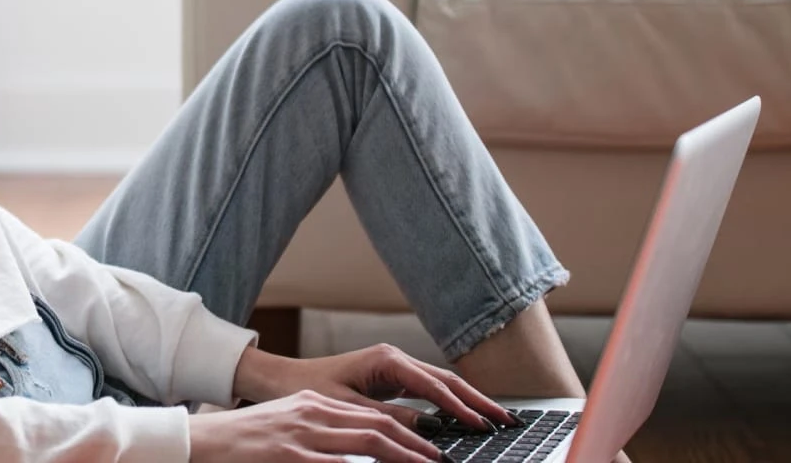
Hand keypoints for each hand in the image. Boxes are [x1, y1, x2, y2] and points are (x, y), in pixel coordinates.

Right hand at [187, 389, 441, 462]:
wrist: (199, 442)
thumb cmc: (242, 442)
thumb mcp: (284, 427)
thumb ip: (318, 434)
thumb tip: (354, 452)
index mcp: (312, 405)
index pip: (370, 415)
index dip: (405, 431)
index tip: (428, 447)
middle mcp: (311, 414)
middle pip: (376, 425)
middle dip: (414, 444)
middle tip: (439, 459)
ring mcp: (302, 436)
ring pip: (367, 442)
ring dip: (402, 456)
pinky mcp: (290, 455)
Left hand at [232, 343, 517, 435]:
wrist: (284, 379)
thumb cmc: (309, 390)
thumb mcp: (349, 409)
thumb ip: (389, 419)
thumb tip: (428, 431)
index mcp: (386, 360)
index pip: (434, 386)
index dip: (460, 407)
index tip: (482, 425)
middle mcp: (395, 359)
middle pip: (447, 380)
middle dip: (478, 400)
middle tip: (506, 420)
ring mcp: (395, 366)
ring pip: (441, 384)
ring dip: (468, 401)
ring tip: (495, 419)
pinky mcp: (392, 378)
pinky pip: (429, 390)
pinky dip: (449, 403)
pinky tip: (465, 417)